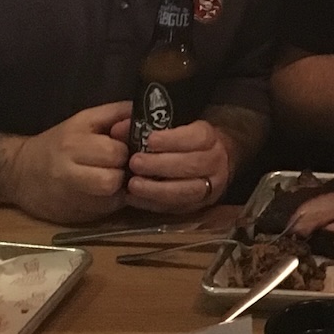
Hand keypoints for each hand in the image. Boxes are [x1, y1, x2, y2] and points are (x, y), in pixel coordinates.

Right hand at [7, 103, 130, 224]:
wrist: (19, 174)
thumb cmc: (58, 143)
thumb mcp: (84, 120)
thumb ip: (116, 114)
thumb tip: (148, 112)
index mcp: (74, 142)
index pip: (116, 151)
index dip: (127, 149)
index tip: (126, 146)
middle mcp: (68, 170)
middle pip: (113, 177)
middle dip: (123, 171)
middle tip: (120, 165)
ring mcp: (70, 196)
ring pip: (111, 197)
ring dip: (119, 188)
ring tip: (114, 179)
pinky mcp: (73, 216)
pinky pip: (105, 211)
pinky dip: (111, 202)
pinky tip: (104, 193)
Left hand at [114, 116, 234, 214]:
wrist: (210, 161)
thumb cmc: (186, 141)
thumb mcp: (175, 126)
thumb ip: (147, 126)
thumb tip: (118, 130)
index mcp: (211, 138)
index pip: (197, 138)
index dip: (173, 140)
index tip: (150, 140)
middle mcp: (215, 163)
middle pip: (192, 165)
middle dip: (161, 165)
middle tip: (135, 163)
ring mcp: (209, 187)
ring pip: (187, 191)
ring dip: (157, 189)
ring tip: (133, 185)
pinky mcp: (197, 206)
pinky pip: (176, 208)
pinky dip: (153, 204)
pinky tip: (134, 198)